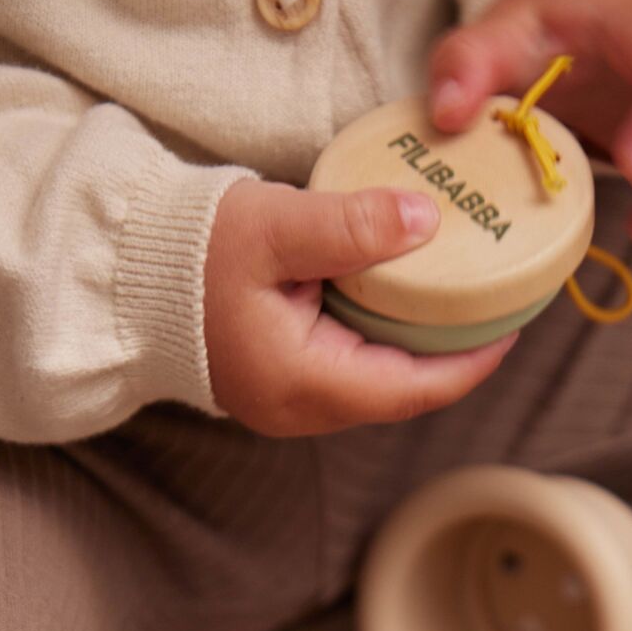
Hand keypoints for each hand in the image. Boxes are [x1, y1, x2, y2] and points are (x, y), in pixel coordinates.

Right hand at [204, 179, 517, 435]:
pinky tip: (403, 296)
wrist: (118, 270)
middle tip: (497, 302)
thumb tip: (427, 222)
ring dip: (418, 342)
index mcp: (307, 385)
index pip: (416, 389)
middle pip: (403, 388)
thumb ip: (352, 226)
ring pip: (378, 378)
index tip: (513, 323)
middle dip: (453, 350)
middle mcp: (302, 408)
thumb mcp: (273, 227)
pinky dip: (383, 335)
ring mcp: (288, 399)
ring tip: (461, 296)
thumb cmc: (184, 251)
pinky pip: (350, 365)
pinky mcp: (278, 378)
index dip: (472, 361)